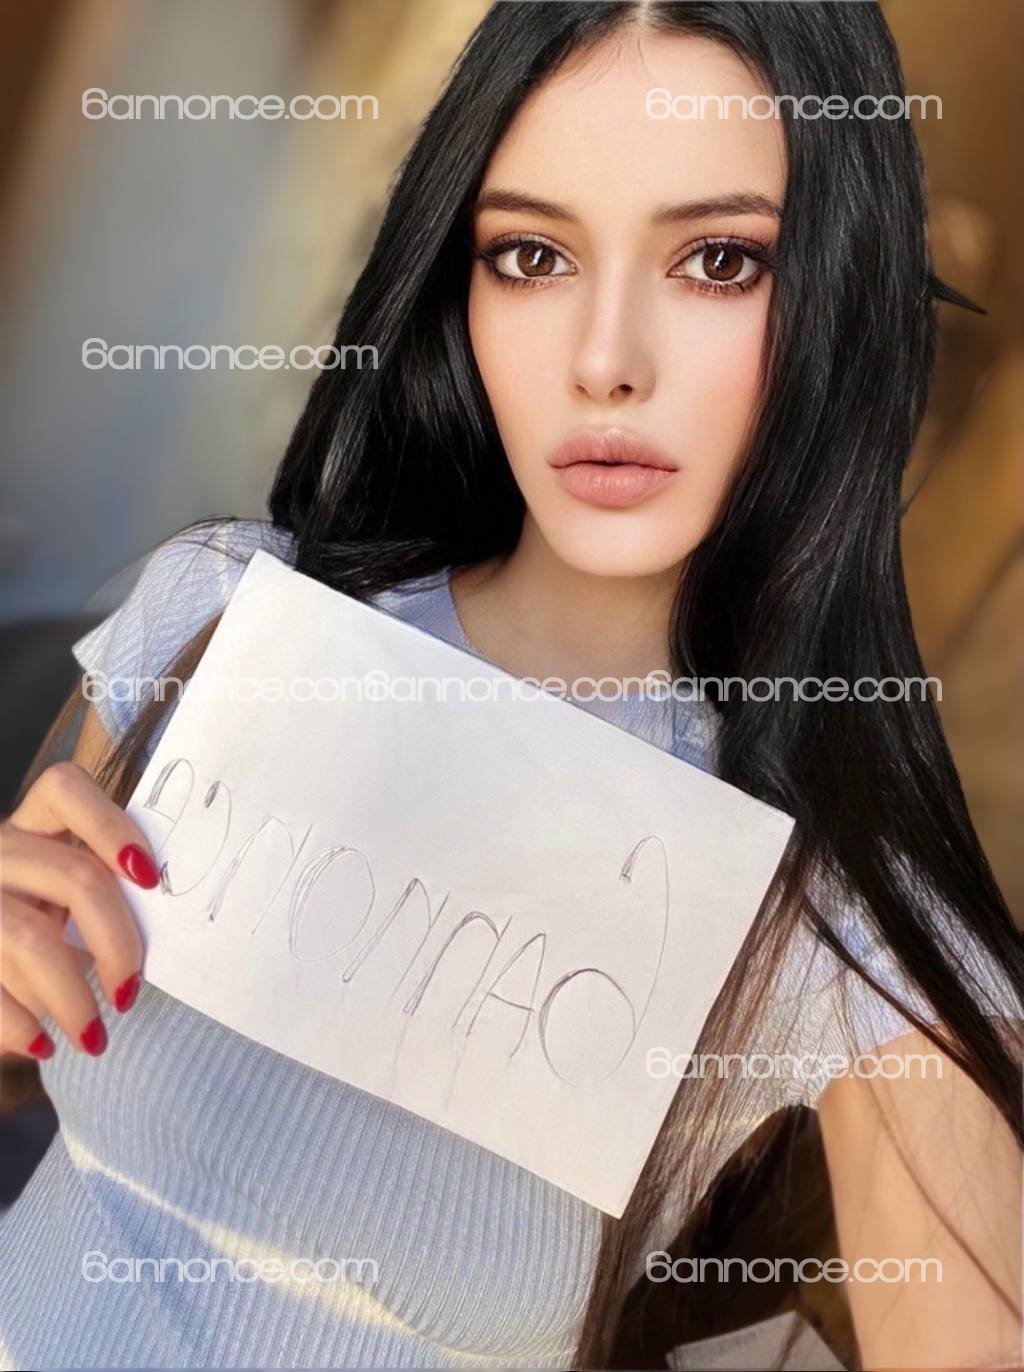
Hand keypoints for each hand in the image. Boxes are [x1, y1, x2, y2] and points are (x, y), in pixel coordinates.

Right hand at [1, 761, 158, 1058]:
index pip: (64, 788)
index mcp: (28, 824)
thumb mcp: (55, 897)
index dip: (112, 825)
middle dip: (117, 942)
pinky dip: (19, 1023)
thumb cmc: (31, 928)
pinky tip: (41, 1044)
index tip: (151, 877)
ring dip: (72, 996)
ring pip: (29, 937)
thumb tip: (166, 926)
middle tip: (130, 992)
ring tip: (95, 1038)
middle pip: (74, 876)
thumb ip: (94, 894)